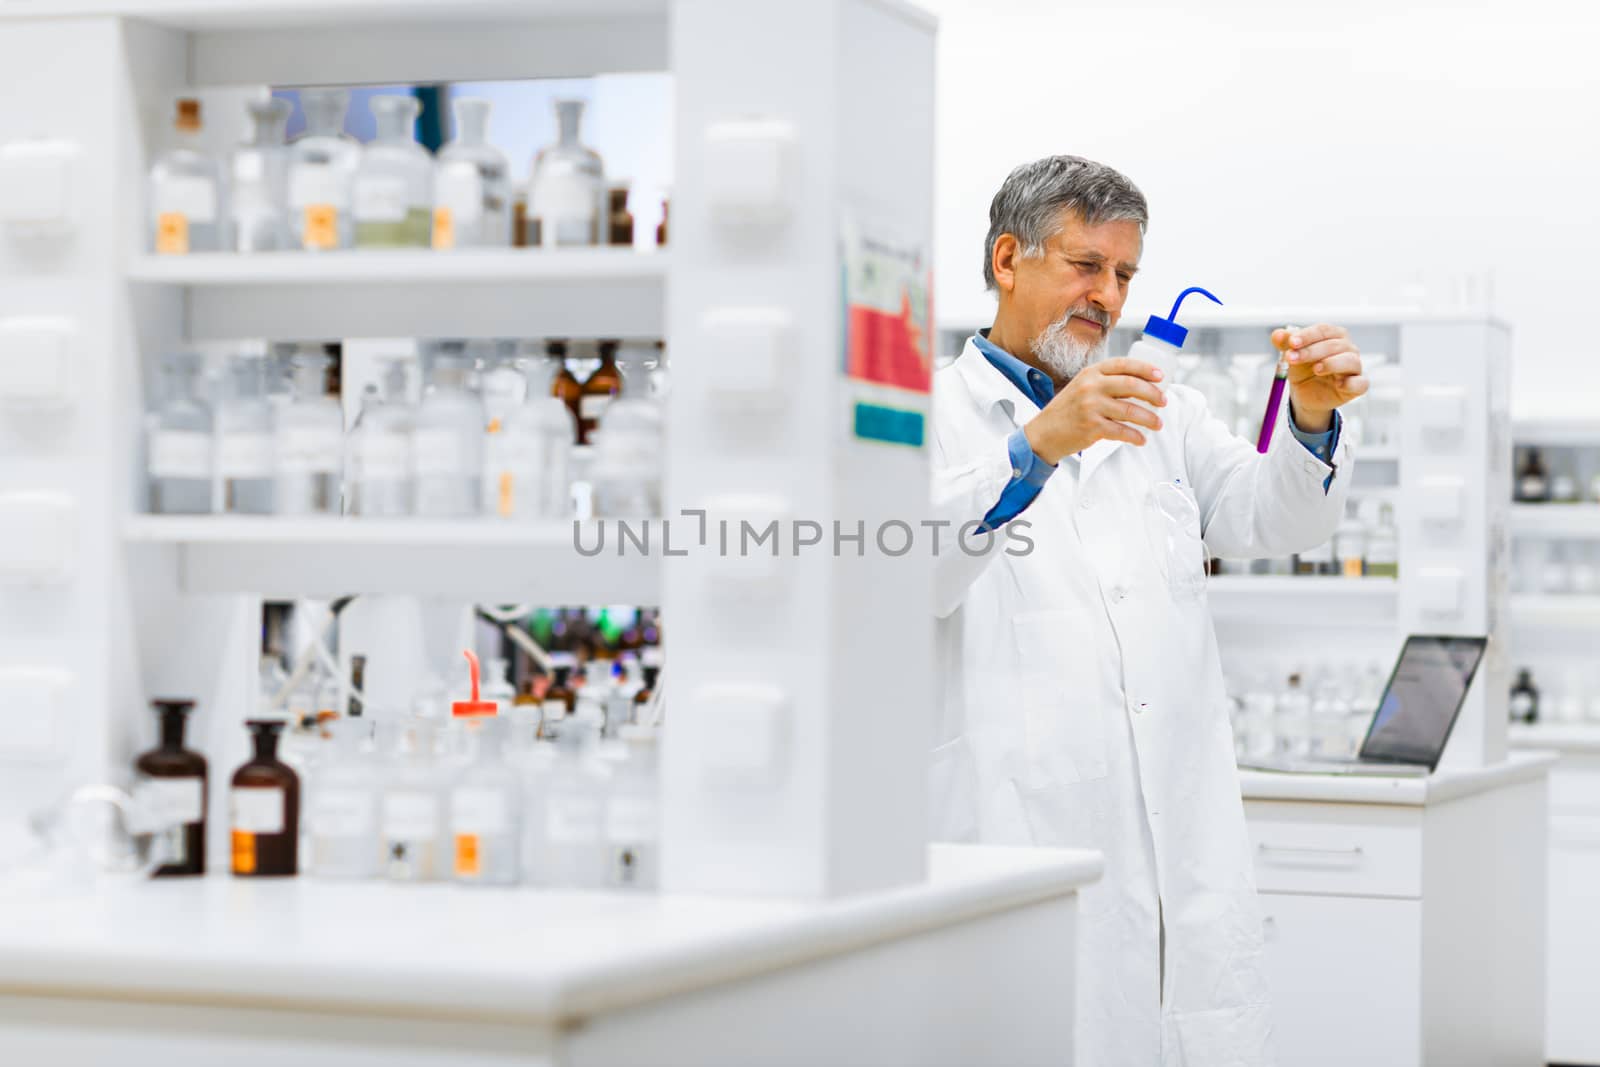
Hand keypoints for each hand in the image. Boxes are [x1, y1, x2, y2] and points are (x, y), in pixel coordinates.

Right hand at [1022, 357, 1165, 463]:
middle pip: (1131, 385)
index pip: (1123, 364)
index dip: (1145, 369)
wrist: (1044, 433)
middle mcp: (1091, 386)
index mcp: (1091, 373)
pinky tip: (1141, 439)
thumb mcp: (1082, 387)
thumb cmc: (1067, 411)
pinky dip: (1135, 436)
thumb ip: (1105, 383)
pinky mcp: (1091, 427)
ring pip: (1130, 410)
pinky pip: (1121, 431)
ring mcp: (1091, 406)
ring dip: (1149, 418)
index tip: (1160, 377)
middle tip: (1163, 402)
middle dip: (1153, 394)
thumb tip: (1140, 387)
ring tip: (1157, 424)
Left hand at [1272, 324, 1366, 433]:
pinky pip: (1361, 383)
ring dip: (1332, 363)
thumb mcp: (1292, 355)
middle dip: (1311, 351)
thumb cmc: (1303, 369)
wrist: (1305, 394)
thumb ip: (1286, 343)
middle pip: (1334, 345)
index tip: (1291, 343)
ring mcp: (1354, 367)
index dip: (1307, 335)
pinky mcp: (1357, 386)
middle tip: (1291, 359)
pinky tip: (1338, 384)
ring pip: (1350, 360)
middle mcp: (1348, 349)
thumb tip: (1276, 334)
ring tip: (1316, 369)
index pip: (1323, 330)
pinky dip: (1351, 383)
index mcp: (1334, 336)